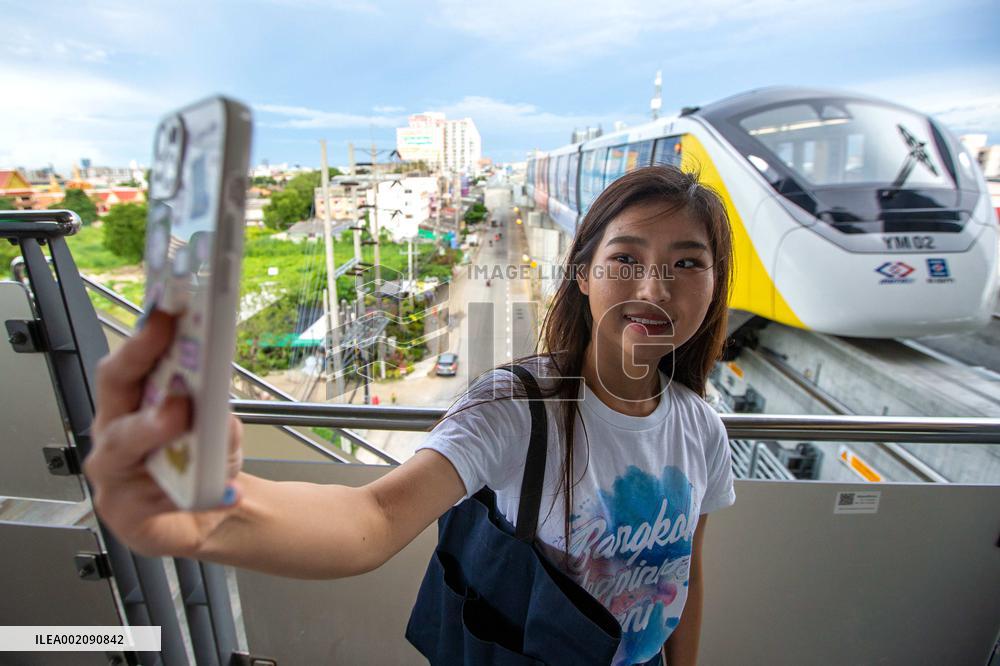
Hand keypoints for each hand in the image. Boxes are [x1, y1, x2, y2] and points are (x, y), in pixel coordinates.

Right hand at [83, 309, 243, 557]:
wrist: (204, 517)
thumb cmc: (201, 465)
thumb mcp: (219, 433)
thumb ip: (217, 418)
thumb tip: (214, 408)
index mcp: (131, 406)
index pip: (125, 368)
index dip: (141, 342)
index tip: (163, 319)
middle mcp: (114, 436)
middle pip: (115, 403)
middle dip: (141, 382)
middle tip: (177, 387)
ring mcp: (113, 478)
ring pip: (124, 450)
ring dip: (156, 434)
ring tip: (184, 424)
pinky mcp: (126, 517)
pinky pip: (156, 501)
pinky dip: (197, 495)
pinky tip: (225, 492)